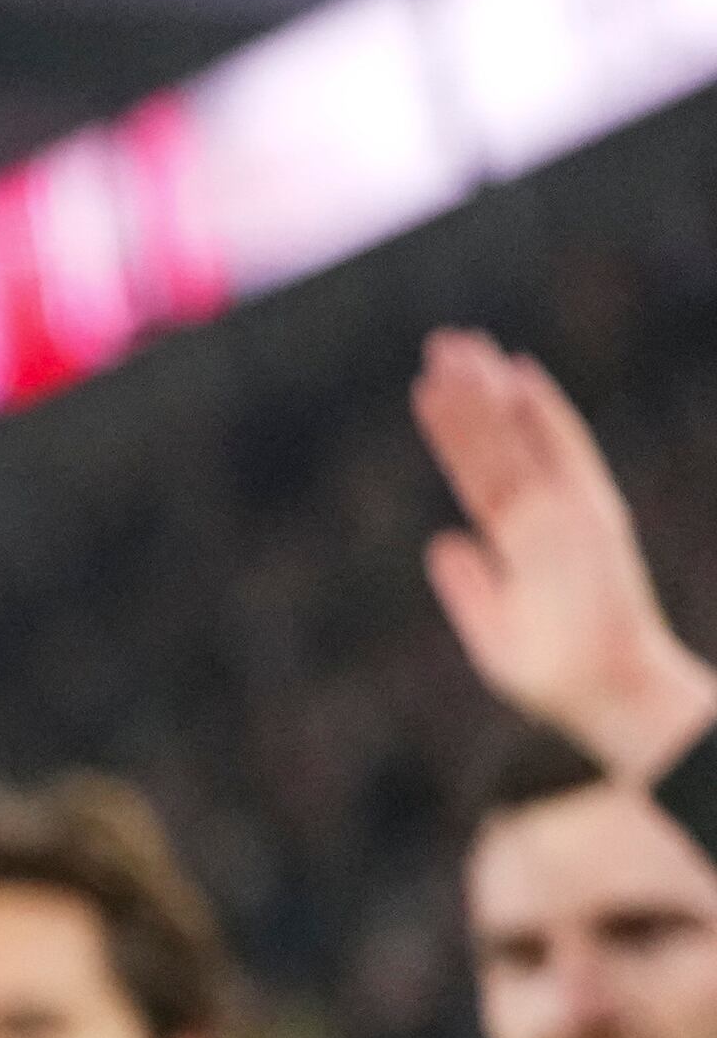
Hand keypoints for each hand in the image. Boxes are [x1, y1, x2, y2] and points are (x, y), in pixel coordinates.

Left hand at [415, 327, 716, 782]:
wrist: (607, 695)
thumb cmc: (557, 672)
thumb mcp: (494, 634)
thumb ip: (470, 589)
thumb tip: (441, 546)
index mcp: (521, 541)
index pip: (480, 475)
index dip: (456, 433)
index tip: (428, 389)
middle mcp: (546, 516)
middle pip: (498, 444)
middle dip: (471, 396)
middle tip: (441, 343)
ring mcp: (568, 511)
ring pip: (520, 440)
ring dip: (491, 393)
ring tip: (462, 348)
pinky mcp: (591, 514)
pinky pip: (565, 453)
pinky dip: (544, 413)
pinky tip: (520, 375)